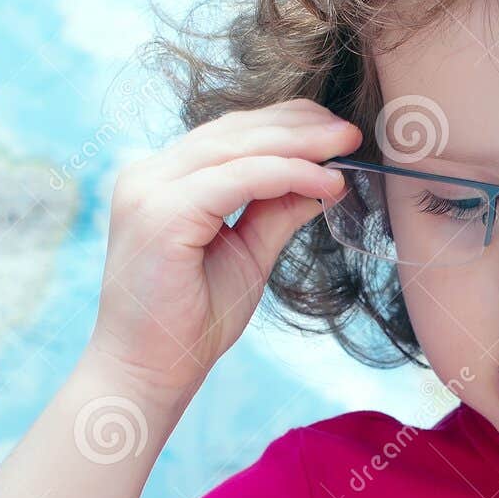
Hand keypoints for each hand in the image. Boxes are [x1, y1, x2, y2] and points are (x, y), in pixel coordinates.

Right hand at [88, 99, 360, 405]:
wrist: (150, 373)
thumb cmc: (191, 324)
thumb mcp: (247, 255)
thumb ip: (276, 213)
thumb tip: (323, 181)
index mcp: (162, 181)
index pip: (229, 136)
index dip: (285, 126)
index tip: (335, 134)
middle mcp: (149, 175)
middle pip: (234, 132)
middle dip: (298, 125)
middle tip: (350, 131)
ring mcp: (150, 190)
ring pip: (238, 148)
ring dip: (299, 144)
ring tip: (345, 147)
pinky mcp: (163, 212)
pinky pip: (239, 180)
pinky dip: (287, 175)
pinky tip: (325, 183)